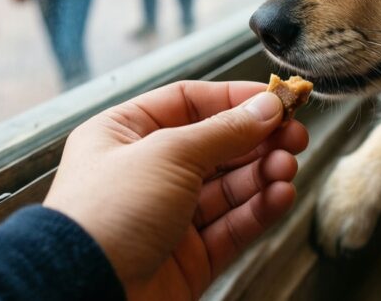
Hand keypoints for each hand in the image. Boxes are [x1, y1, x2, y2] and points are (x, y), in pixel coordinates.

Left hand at [43, 81, 308, 299]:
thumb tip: (264, 107)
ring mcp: (168, 217)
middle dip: (257, 139)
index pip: (188, 103)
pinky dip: (259, 209)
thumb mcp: (167, 154)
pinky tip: (280, 194)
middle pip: (215, 145)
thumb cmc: (102, 218)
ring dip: (262, 173)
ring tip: (287, 166)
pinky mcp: (188, 257)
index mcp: (123, 135)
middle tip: (295, 134)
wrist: (86, 294)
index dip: (234, 99)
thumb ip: (224, 131)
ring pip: (229, 187)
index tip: (276, 99)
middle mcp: (146, 173)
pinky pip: (232, 226)